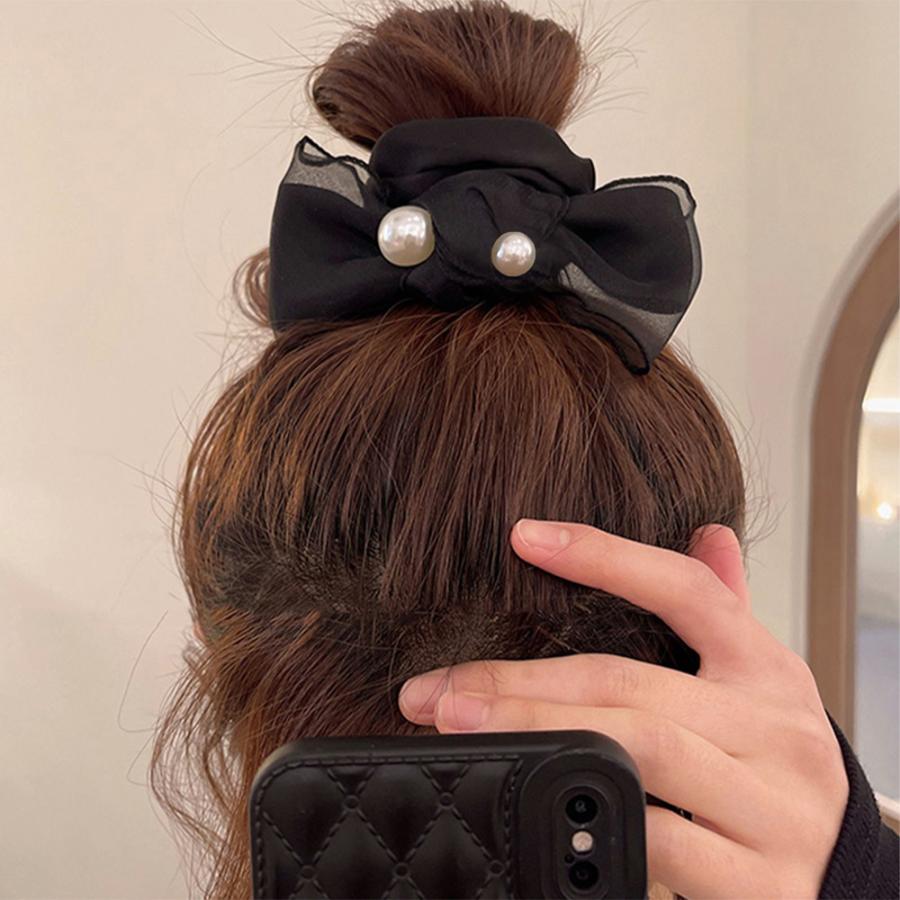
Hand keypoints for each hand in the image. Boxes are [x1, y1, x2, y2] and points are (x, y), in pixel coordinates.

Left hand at [398, 520, 848, 898]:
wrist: (849, 886)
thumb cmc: (774, 773)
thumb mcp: (760, 687)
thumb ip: (726, 614)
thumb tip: (707, 534)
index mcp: (768, 671)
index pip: (688, 592)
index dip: (606, 556)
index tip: (524, 536)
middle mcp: (778, 732)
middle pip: (633, 682)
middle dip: (524, 681)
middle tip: (442, 686)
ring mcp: (773, 809)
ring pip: (637, 751)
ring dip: (536, 734)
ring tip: (462, 728)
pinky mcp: (758, 884)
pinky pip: (656, 843)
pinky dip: (587, 821)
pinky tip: (534, 805)